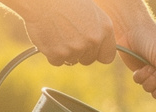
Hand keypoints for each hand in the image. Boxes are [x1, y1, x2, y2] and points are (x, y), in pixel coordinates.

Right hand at [0, 0, 116, 65]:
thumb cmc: (65, 0)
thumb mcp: (89, 11)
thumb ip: (96, 29)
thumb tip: (97, 45)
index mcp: (104, 29)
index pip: (107, 57)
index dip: (97, 54)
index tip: (90, 50)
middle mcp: (92, 41)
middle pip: (88, 60)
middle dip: (79, 53)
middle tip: (67, 36)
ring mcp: (75, 48)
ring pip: (71, 60)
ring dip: (64, 51)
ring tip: (56, 32)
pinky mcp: (57, 53)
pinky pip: (56, 61)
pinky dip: (51, 53)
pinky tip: (48, 37)